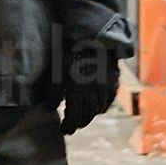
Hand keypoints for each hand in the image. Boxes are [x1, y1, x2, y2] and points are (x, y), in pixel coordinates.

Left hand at [57, 15, 126, 136]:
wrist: (92, 35)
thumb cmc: (69, 51)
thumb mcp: (56, 70)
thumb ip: (55, 91)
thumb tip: (51, 107)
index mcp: (78, 93)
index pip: (74, 118)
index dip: (68, 126)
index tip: (63, 130)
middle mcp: (94, 93)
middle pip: (87, 116)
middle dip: (79, 121)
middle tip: (72, 123)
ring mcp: (106, 87)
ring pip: (99, 109)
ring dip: (90, 114)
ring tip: (83, 114)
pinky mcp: (114, 80)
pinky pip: (109, 99)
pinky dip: (102, 105)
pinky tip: (96, 103)